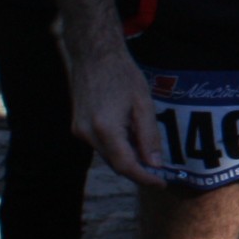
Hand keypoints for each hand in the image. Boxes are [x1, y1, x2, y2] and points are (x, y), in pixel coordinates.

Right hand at [67, 45, 169, 188]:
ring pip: (108, 156)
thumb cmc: (122, 74)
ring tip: (146, 151)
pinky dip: (117, 147)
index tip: (161, 182)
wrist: (94, 55)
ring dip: (127, 158)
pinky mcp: (77, 127)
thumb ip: (148, 136)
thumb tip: (154, 165)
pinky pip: (100, 146)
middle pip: (115, 164)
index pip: (126, 166)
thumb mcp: (144, 104)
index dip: (144, 178)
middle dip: (138, 170)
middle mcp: (88, 134)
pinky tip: (130, 137)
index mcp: (105, 128)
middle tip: (159, 171)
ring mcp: (79, 131)